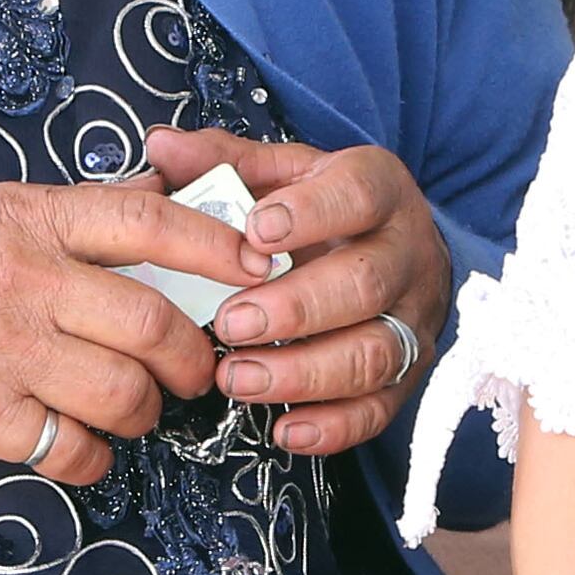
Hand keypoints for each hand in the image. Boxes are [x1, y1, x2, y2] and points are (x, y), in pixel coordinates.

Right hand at [0, 179, 250, 488]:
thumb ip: (80, 217)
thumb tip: (173, 205)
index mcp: (32, 218)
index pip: (150, 223)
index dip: (219, 246)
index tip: (260, 267)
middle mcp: (23, 280)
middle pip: (154, 324)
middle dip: (194, 358)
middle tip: (195, 370)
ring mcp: (4, 353)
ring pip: (125, 396)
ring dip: (149, 413)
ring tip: (138, 408)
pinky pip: (75, 452)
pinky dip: (96, 457)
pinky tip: (85, 444)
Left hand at [157, 127, 451, 458]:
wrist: (394, 247)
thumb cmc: (324, 208)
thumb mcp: (284, 173)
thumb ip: (225, 162)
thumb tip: (161, 145)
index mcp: (380, 190)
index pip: (359, 195)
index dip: (311, 214)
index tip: (254, 232)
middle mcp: (408, 254)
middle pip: (366, 283)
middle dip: (296, 308)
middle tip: (230, 322)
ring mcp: (413, 318)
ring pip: (375, 353)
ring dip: (304, 373)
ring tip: (236, 378)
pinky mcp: (407, 372)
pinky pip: (380, 408)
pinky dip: (333, 426)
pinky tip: (283, 428)